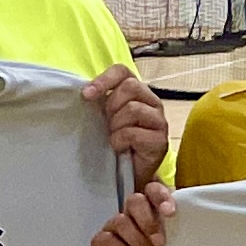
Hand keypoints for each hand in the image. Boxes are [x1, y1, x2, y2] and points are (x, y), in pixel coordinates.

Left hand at [86, 64, 171, 179]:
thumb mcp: (105, 117)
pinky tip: (119, 147)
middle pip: (131, 86)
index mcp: (137, 92)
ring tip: (114, 136)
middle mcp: (152, 102)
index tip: (86, 95)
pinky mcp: (160, 141)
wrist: (129, 174)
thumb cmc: (116, 142)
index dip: (104, 79)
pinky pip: (133, 132)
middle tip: (107, 122)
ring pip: (133, 108)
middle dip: (112, 105)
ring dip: (116, 125)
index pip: (123, 71)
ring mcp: (159, 121)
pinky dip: (119, 141)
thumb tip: (84, 91)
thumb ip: (101, 100)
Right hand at [88, 182, 174, 245]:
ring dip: (138, 240)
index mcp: (152, 210)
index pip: (152, 190)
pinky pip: (106, 239)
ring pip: (121, 220)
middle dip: (148, 220)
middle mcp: (131, 216)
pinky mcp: (100, 244)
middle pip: (134, 200)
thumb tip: (194, 221)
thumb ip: (179, 231)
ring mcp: (114, 228)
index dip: (160, 196)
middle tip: (160, 242)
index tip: (170, 213)